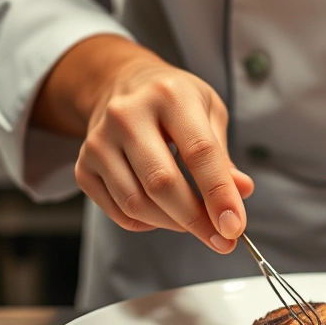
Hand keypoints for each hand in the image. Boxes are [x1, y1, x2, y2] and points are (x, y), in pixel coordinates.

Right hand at [34, 35, 251, 252]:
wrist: (121, 85)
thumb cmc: (173, 102)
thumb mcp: (208, 112)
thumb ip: (223, 156)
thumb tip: (241, 192)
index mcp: (169, 95)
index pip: (199, 153)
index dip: (219, 195)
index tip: (234, 227)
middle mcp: (127, 115)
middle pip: (162, 184)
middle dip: (196, 220)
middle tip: (220, 239)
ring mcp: (99, 141)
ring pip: (138, 204)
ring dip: (173, 224)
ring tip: (193, 220)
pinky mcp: (84, 166)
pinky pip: (119, 212)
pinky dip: (148, 223)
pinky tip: (163, 212)